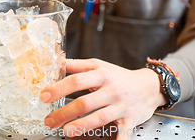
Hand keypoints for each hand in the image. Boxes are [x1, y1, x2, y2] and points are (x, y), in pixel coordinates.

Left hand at [40, 59, 166, 138]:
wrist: (150, 86)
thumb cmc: (119, 76)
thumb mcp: (99, 66)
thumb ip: (77, 65)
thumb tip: (56, 61)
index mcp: (101, 75)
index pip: (77, 80)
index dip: (59, 88)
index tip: (44, 96)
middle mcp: (111, 90)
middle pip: (85, 102)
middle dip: (65, 112)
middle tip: (49, 120)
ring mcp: (121, 106)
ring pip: (100, 117)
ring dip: (82, 125)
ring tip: (66, 131)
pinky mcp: (130, 120)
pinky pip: (123, 133)